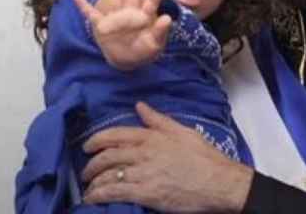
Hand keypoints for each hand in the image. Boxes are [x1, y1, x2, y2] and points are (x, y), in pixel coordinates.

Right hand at [73, 0, 172, 70]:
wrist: (126, 60)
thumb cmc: (143, 51)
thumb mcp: (154, 44)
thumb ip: (160, 31)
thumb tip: (168, 18)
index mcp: (144, 16)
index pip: (152, 1)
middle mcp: (130, 12)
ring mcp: (115, 17)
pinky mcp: (102, 24)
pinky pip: (90, 13)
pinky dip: (83, 6)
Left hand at [81, 101, 253, 212]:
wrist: (219, 183)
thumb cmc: (205, 159)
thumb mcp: (183, 132)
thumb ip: (158, 120)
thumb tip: (140, 106)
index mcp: (153, 137)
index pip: (116, 135)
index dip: (97, 140)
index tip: (88, 146)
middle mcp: (144, 153)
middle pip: (108, 156)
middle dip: (91, 164)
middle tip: (86, 171)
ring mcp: (144, 173)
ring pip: (108, 175)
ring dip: (94, 182)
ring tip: (89, 188)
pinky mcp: (146, 193)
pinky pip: (115, 192)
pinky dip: (99, 195)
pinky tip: (93, 199)